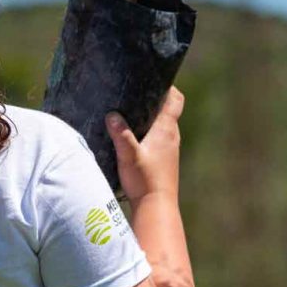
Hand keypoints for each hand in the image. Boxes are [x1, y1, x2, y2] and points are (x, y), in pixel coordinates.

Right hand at [105, 87, 184, 205]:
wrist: (156, 206)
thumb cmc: (145, 180)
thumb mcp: (129, 155)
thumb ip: (120, 134)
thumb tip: (111, 115)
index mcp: (166, 130)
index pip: (176, 100)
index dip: (168, 88)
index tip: (154, 80)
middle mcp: (172, 137)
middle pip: (168, 111)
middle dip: (154, 101)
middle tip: (134, 95)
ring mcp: (170, 149)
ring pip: (163, 126)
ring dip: (151, 119)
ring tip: (131, 114)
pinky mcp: (165, 160)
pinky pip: (160, 139)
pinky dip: (150, 134)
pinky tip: (134, 139)